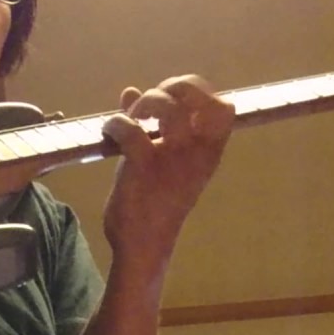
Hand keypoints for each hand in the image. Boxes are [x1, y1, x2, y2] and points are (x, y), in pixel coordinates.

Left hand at [100, 74, 234, 265]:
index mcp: (208, 154)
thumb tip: (130, 92)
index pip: (224, 109)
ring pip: (170, 108)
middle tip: (150, 105)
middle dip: (173, 89)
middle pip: (201, 99)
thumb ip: (150, 125)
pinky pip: (132, 130)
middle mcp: (197, 154)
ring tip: (133, 118)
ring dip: (147, 103)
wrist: (144, 245)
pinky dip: (116, 124)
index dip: (199, 91)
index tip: (174, 96)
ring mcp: (173, 160)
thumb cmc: (155, 205)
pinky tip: (109, 132)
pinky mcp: (145, 168)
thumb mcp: (160, 162)